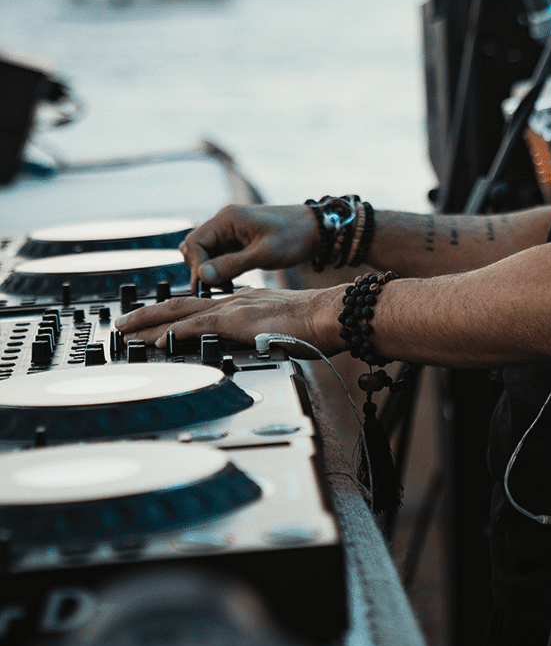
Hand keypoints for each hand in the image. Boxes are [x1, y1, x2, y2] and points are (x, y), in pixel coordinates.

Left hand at [115, 284, 342, 352]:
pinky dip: (172, 334)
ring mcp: (232, 309)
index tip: (157, 320)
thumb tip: (262, 345)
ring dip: (149, 324)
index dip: (175, 313)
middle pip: (180, 304)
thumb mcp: (284, 326)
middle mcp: (234, 300)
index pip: (201, 306)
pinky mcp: (234, 321)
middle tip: (124, 323)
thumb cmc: (318, 323)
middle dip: (149, 314)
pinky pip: (195, 327)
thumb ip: (266, 333)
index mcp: (245, 302)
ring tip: (125, 332)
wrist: (331, 313)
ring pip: (178, 314)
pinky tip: (155, 344)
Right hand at [179, 204, 318, 288]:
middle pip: (195, 247)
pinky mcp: (239, 240)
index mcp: (228, 219)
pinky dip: (219, 268)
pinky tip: (230, 281)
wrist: (317, 230)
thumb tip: (202, 276)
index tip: (209, 285)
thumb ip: (231, 265)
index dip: (197, 266)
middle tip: (213, 289)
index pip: (195, 243)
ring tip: (222, 287)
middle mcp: (225, 221)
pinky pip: (219, 255)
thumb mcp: (264, 254)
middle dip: (200, 269)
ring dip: (209, 270)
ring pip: (206, 252)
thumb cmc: (294, 237)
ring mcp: (232, 231)